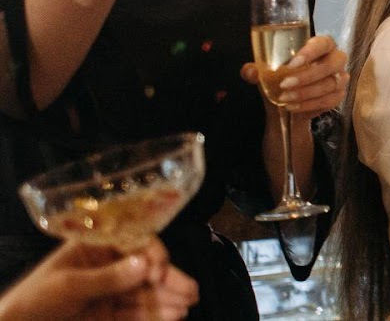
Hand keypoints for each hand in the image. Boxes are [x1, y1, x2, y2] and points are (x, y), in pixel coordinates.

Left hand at [0, 239, 197, 320]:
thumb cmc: (32, 301)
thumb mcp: (68, 286)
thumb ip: (107, 278)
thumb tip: (143, 265)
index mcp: (94, 248)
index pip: (133, 243)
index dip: (151, 254)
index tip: (159, 271)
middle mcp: (107, 267)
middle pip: (145, 269)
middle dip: (168, 279)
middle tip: (190, 291)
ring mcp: (110, 293)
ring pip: (145, 293)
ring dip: (167, 299)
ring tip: (186, 307)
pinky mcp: (109, 316)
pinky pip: (137, 314)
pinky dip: (156, 315)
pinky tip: (172, 317)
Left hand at [241, 35, 346, 115]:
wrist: (287, 103)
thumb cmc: (281, 79)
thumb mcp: (265, 73)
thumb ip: (255, 70)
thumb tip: (250, 71)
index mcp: (321, 46)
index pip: (323, 42)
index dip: (311, 52)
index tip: (292, 63)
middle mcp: (335, 59)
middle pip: (332, 63)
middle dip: (308, 75)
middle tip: (285, 84)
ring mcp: (340, 78)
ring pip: (331, 84)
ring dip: (307, 92)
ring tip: (285, 97)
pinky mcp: (339, 95)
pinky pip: (330, 100)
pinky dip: (310, 104)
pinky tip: (293, 106)